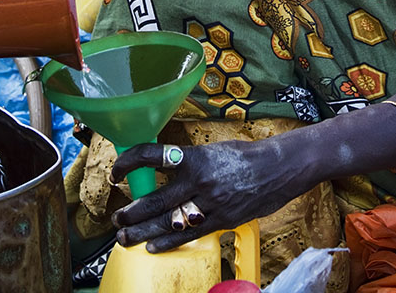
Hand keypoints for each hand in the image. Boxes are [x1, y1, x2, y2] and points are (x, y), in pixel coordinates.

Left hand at [110, 137, 314, 252]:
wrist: (278, 168)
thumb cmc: (245, 156)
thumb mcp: (212, 150)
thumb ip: (188, 161)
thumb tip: (161, 169)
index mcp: (194, 157)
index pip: (152, 155)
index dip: (129, 163)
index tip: (117, 172)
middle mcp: (199, 180)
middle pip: (156, 199)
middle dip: (132, 212)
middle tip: (117, 219)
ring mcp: (210, 203)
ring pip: (169, 221)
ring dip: (144, 231)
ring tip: (126, 237)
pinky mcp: (222, 220)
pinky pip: (190, 234)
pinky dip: (169, 241)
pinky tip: (153, 246)